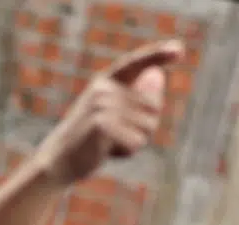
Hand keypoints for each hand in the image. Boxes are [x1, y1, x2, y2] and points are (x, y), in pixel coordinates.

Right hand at [32, 41, 181, 185]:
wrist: (59, 160)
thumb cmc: (92, 139)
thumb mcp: (116, 115)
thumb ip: (138, 97)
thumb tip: (157, 75)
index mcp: (107, 81)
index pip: (136, 63)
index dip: (158, 55)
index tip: (179, 50)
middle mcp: (104, 89)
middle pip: (153, 106)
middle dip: (146, 126)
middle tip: (118, 135)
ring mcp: (102, 105)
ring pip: (148, 125)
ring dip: (136, 141)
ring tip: (110, 143)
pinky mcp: (102, 125)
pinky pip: (136, 141)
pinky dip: (128, 151)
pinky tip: (107, 151)